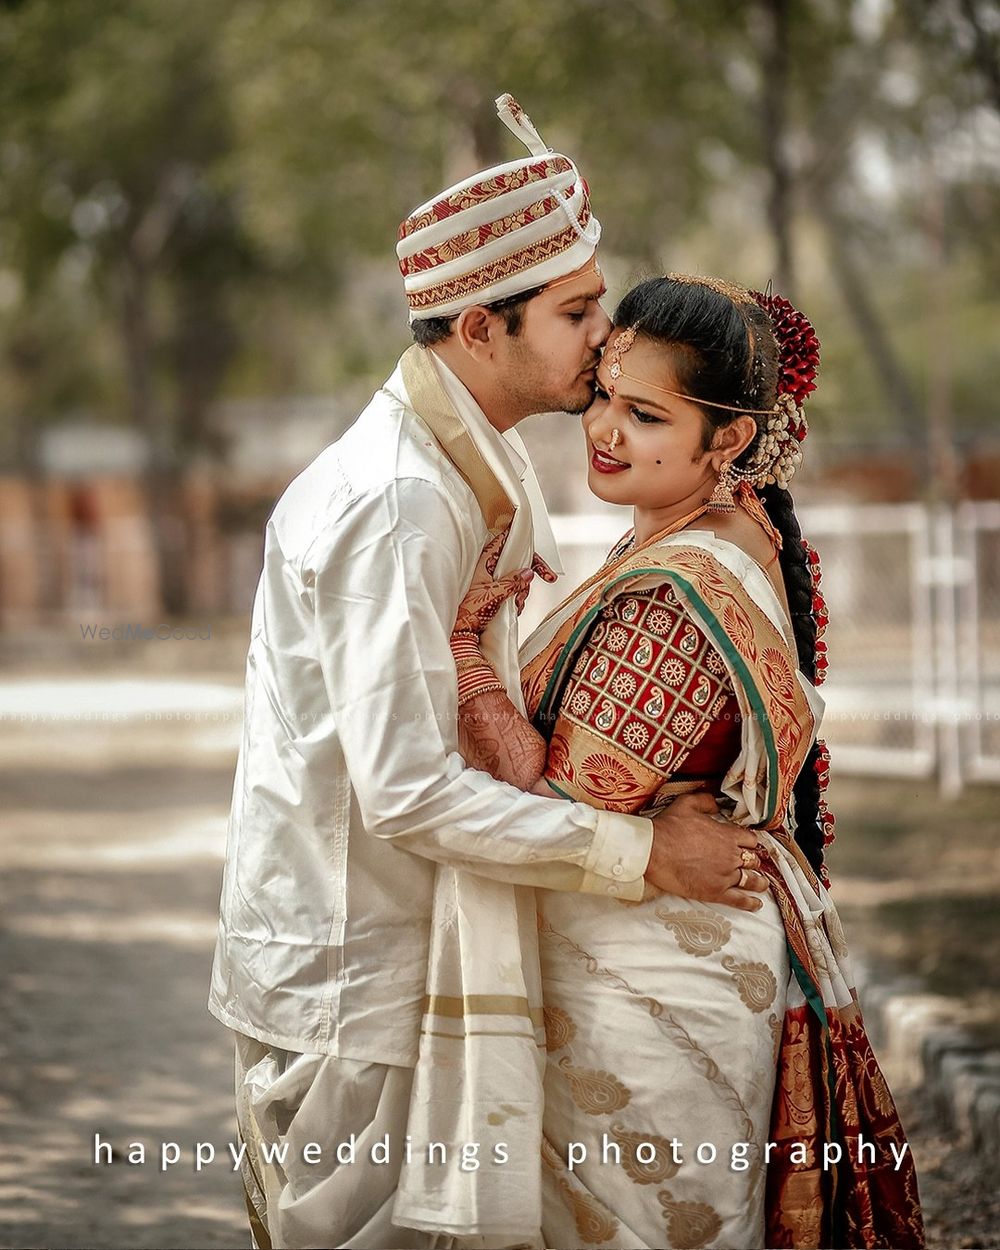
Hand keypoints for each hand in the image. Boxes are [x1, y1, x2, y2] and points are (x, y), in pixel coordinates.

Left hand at [454, 526, 533, 633]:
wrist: (460, 634)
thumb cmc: (468, 613)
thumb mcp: (495, 595)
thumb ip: (513, 582)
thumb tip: (527, 573)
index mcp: (484, 562)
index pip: (504, 543)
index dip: (521, 545)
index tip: (535, 556)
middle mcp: (486, 569)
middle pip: (514, 563)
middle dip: (525, 578)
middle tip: (530, 588)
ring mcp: (489, 581)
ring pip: (514, 579)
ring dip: (520, 592)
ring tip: (516, 604)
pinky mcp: (492, 593)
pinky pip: (510, 590)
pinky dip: (515, 599)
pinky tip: (513, 608)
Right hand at [645, 791, 766, 911]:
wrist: (653, 851)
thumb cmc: (668, 828)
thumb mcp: (687, 804)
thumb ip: (706, 801)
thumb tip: (716, 803)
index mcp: (727, 835)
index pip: (751, 840)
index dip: (751, 843)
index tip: (750, 846)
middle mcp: (731, 856)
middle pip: (753, 860)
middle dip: (754, 862)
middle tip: (753, 864)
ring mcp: (725, 876)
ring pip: (751, 880)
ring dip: (758, 882)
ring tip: (761, 884)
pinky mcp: (715, 892)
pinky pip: (739, 900)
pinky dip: (750, 902)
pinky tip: (756, 903)